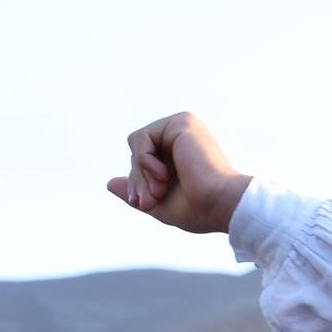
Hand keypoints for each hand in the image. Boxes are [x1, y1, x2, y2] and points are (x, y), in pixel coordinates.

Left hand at [106, 113, 251, 232]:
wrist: (222, 205)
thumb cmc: (199, 209)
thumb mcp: (159, 203)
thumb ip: (137, 190)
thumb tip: (109, 183)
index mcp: (182, 153)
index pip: (142, 161)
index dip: (138, 183)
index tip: (144, 203)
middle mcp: (183, 137)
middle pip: (137, 153)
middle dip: (139, 180)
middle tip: (152, 199)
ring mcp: (183, 127)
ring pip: (137, 144)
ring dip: (142, 172)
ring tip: (160, 188)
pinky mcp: (182, 123)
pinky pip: (141, 137)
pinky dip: (144, 159)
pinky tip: (163, 174)